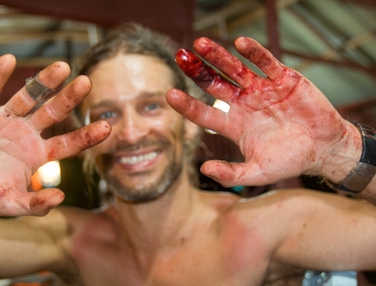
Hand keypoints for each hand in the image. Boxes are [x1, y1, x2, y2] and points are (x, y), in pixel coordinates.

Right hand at [0, 55, 110, 215]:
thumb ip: (34, 204)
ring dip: (44, 82)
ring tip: (63, 66)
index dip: (86, 136)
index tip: (107, 126)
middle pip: (53, 113)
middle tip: (87, 82)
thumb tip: (60, 198)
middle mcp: (26, 133)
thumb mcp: (9, 204)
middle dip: (69, 98)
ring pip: (28, 96)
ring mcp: (4, 119)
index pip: (68, 143)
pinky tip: (9, 60)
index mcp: (38, 154)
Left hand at [166, 37, 354, 186]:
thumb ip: (231, 174)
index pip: (204, 112)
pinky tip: (240, 43)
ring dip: (218, 56)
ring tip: (201, 44)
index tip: (170, 94)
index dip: (187, 104)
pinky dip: (254, 53)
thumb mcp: (258, 172)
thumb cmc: (289, 161)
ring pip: (235, 69)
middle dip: (197, 71)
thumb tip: (203, 169)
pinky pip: (265, 63)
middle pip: (214, 84)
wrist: (323, 149)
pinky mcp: (283, 79)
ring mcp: (261, 89)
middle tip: (180, 57)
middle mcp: (243, 104)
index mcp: (233, 124)